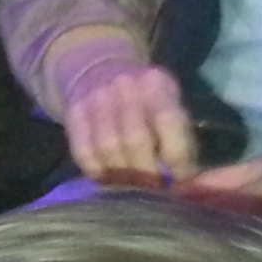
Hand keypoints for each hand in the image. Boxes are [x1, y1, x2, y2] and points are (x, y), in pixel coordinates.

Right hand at [51, 41, 197, 179]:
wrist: (97, 70)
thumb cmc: (145, 100)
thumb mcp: (168, 103)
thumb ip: (179, 136)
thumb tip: (188, 184)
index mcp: (156, 83)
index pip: (169, 121)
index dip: (178, 158)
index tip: (181, 181)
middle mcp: (124, 87)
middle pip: (136, 140)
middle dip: (148, 173)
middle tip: (154, 191)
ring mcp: (95, 99)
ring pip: (108, 149)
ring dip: (122, 176)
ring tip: (132, 189)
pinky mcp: (73, 115)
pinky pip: (84, 153)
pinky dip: (98, 172)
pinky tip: (109, 179)